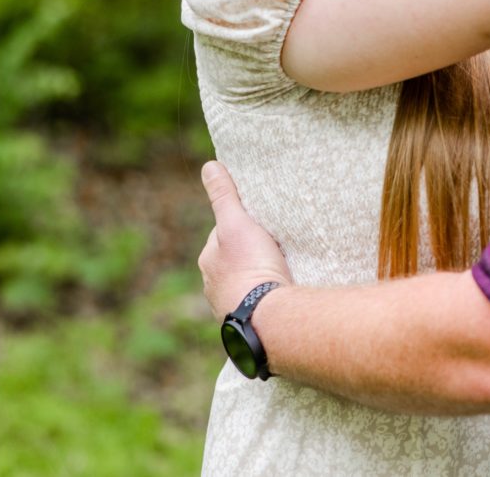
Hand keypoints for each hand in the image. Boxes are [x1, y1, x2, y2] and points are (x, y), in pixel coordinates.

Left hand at [198, 161, 292, 320]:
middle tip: (274, 247)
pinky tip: (281, 294)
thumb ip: (224, 196)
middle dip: (250, 254)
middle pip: (234, 260)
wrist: (267, 316)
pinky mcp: (250, 323)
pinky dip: (266, 298)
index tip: (260, 224)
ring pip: (245, 284)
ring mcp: (230, 307)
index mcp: (208, 260)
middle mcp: (213, 286)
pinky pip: (258, 304)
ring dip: (258, 278)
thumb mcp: (237, 223)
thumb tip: (209, 166)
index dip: (241, 226)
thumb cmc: (251, 266)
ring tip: (281, 271)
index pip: (223, 235)